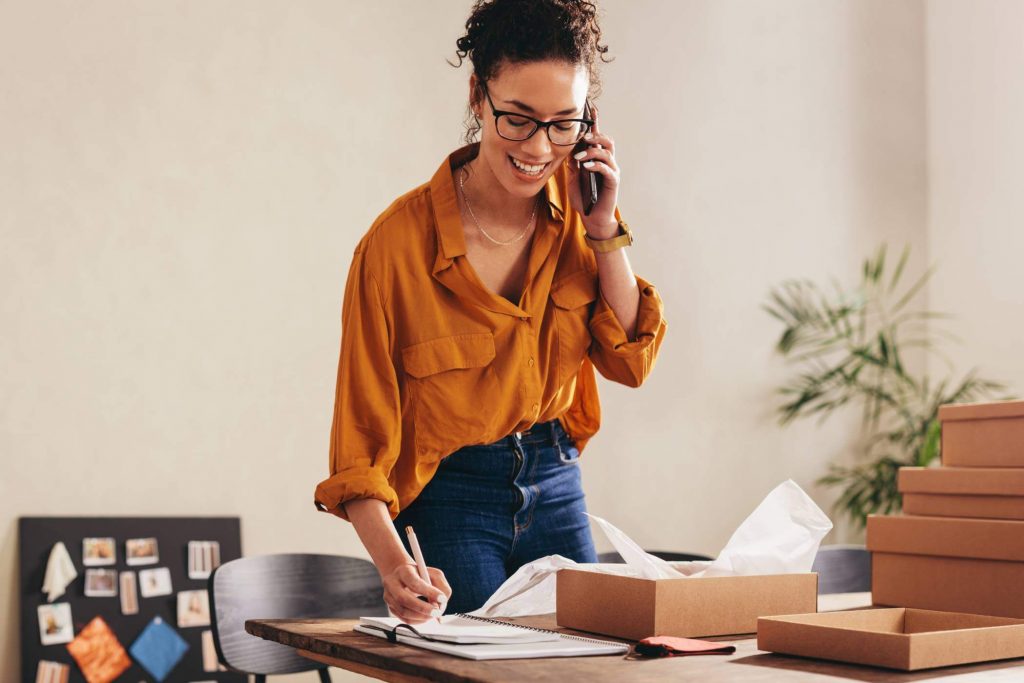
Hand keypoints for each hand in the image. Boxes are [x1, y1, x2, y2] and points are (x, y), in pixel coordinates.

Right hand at [381, 561, 451, 622]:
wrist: (402, 575)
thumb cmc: (419, 574)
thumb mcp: (432, 573)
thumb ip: (440, 585)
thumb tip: (442, 603)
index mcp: (403, 571)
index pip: (414, 582)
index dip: (429, 592)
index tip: (442, 598)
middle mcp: (392, 584)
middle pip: (404, 599)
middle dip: (423, 608)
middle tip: (437, 611)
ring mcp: (389, 597)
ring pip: (403, 612)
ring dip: (421, 616)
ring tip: (433, 614)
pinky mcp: (391, 607)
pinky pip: (404, 619)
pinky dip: (417, 621)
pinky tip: (426, 617)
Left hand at [567, 117, 620, 238]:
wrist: (592, 218)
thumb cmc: (583, 198)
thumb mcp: (573, 178)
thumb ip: (572, 164)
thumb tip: (567, 148)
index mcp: (597, 159)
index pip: (596, 137)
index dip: (595, 123)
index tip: (591, 108)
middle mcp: (607, 162)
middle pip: (606, 140)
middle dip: (595, 136)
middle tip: (582, 138)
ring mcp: (611, 171)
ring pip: (607, 152)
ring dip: (592, 151)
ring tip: (580, 158)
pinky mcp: (613, 182)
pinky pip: (607, 169)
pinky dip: (596, 165)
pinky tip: (586, 167)